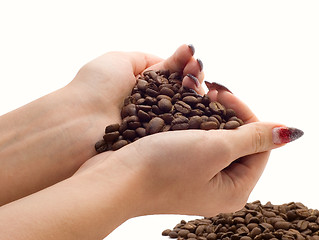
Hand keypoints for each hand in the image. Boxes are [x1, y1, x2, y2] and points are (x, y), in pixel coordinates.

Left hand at [0, 44, 203, 204]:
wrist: (79, 124)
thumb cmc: (94, 88)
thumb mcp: (117, 59)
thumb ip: (143, 59)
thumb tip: (166, 62)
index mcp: (140, 85)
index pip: (168, 73)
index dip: (182, 65)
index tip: (192, 58)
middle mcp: (149, 105)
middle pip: (179, 90)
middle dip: (192, 78)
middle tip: (197, 71)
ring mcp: (154, 124)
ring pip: (183, 108)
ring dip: (194, 93)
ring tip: (199, 83)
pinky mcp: (157, 142)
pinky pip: (180, 127)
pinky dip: (192, 116)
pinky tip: (201, 103)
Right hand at [78, 88, 301, 217]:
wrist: (113, 180)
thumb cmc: (163, 168)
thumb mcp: (215, 149)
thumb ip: (253, 138)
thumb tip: (289, 132)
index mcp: (234, 189)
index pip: (260, 148)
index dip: (248, 116)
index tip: (225, 94)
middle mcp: (219, 187)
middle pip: (239, 143)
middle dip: (227, 113)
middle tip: (211, 91)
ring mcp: (198, 178)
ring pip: (216, 139)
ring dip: (210, 114)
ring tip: (197, 94)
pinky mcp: (180, 168)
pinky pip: (197, 141)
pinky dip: (194, 123)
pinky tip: (184, 108)